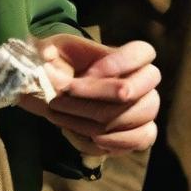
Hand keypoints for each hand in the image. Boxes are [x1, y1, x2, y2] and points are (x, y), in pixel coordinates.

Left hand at [20, 35, 159, 156]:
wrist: (57, 93)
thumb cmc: (60, 66)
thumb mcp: (51, 50)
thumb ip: (47, 50)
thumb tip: (47, 56)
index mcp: (127, 55)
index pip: (143, 53)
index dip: (120, 63)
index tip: (87, 72)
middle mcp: (142, 81)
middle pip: (139, 88)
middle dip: (100, 94)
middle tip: (68, 94)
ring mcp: (144, 108)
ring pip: (138, 115)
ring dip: (98, 118)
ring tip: (65, 115)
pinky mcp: (138, 132)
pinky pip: (141, 138)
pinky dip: (117, 140)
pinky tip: (93, 137)